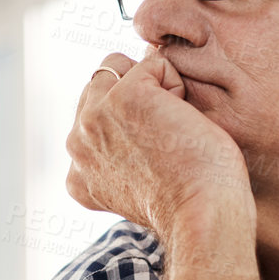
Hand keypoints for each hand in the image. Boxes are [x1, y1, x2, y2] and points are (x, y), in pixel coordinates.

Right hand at [64, 52, 251, 239]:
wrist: (201, 216)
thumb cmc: (190, 204)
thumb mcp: (137, 188)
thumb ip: (118, 158)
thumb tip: (130, 113)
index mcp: (77, 174)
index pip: (93, 117)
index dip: (130, 121)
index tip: (156, 156)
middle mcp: (77, 144)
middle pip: (102, 85)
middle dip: (138, 97)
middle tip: (167, 142)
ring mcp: (95, 118)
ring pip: (120, 67)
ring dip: (155, 87)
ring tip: (173, 128)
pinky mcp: (124, 96)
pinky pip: (155, 63)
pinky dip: (179, 84)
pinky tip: (184, 121)